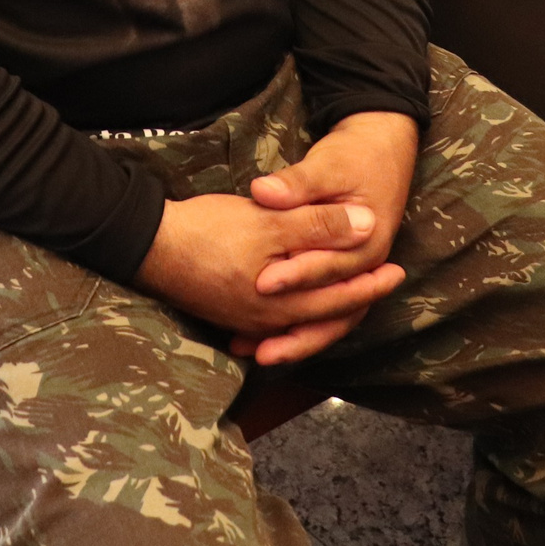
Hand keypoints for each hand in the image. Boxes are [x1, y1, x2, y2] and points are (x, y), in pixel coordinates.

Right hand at [134, 189, 405, 366]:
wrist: (148, 244)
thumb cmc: (209, 231)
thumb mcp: (270, 223)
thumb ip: (320, 226)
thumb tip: (369, 225)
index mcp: (282, 304)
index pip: (340, 299)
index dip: (370, 284)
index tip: (395, 270)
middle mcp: (267, 322)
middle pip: (324, 317)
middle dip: (356, 298)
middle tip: (386, 280)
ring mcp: (245, 321)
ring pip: (300, 321)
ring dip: (327, 308)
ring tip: (349, 293)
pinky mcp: (228, 311)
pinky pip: (275, 320)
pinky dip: (296, 314)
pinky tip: (297, 305)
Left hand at [239, 111, 417, 360]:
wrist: (383, 147)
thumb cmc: (356, 155)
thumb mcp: (328, 164)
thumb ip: (297, 183)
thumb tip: (264, 192)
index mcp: (367, 241)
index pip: (328, 267)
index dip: (295, 276)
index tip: (261, 284)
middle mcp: (363, 265)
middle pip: (331, 309)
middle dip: (292, 331)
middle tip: (255, 346)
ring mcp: (353, 272)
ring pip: (326, 317)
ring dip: (292, 338)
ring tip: (252, 352)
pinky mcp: (339, 271)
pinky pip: (319, 307)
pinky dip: (293, 323)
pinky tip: (259, 337)